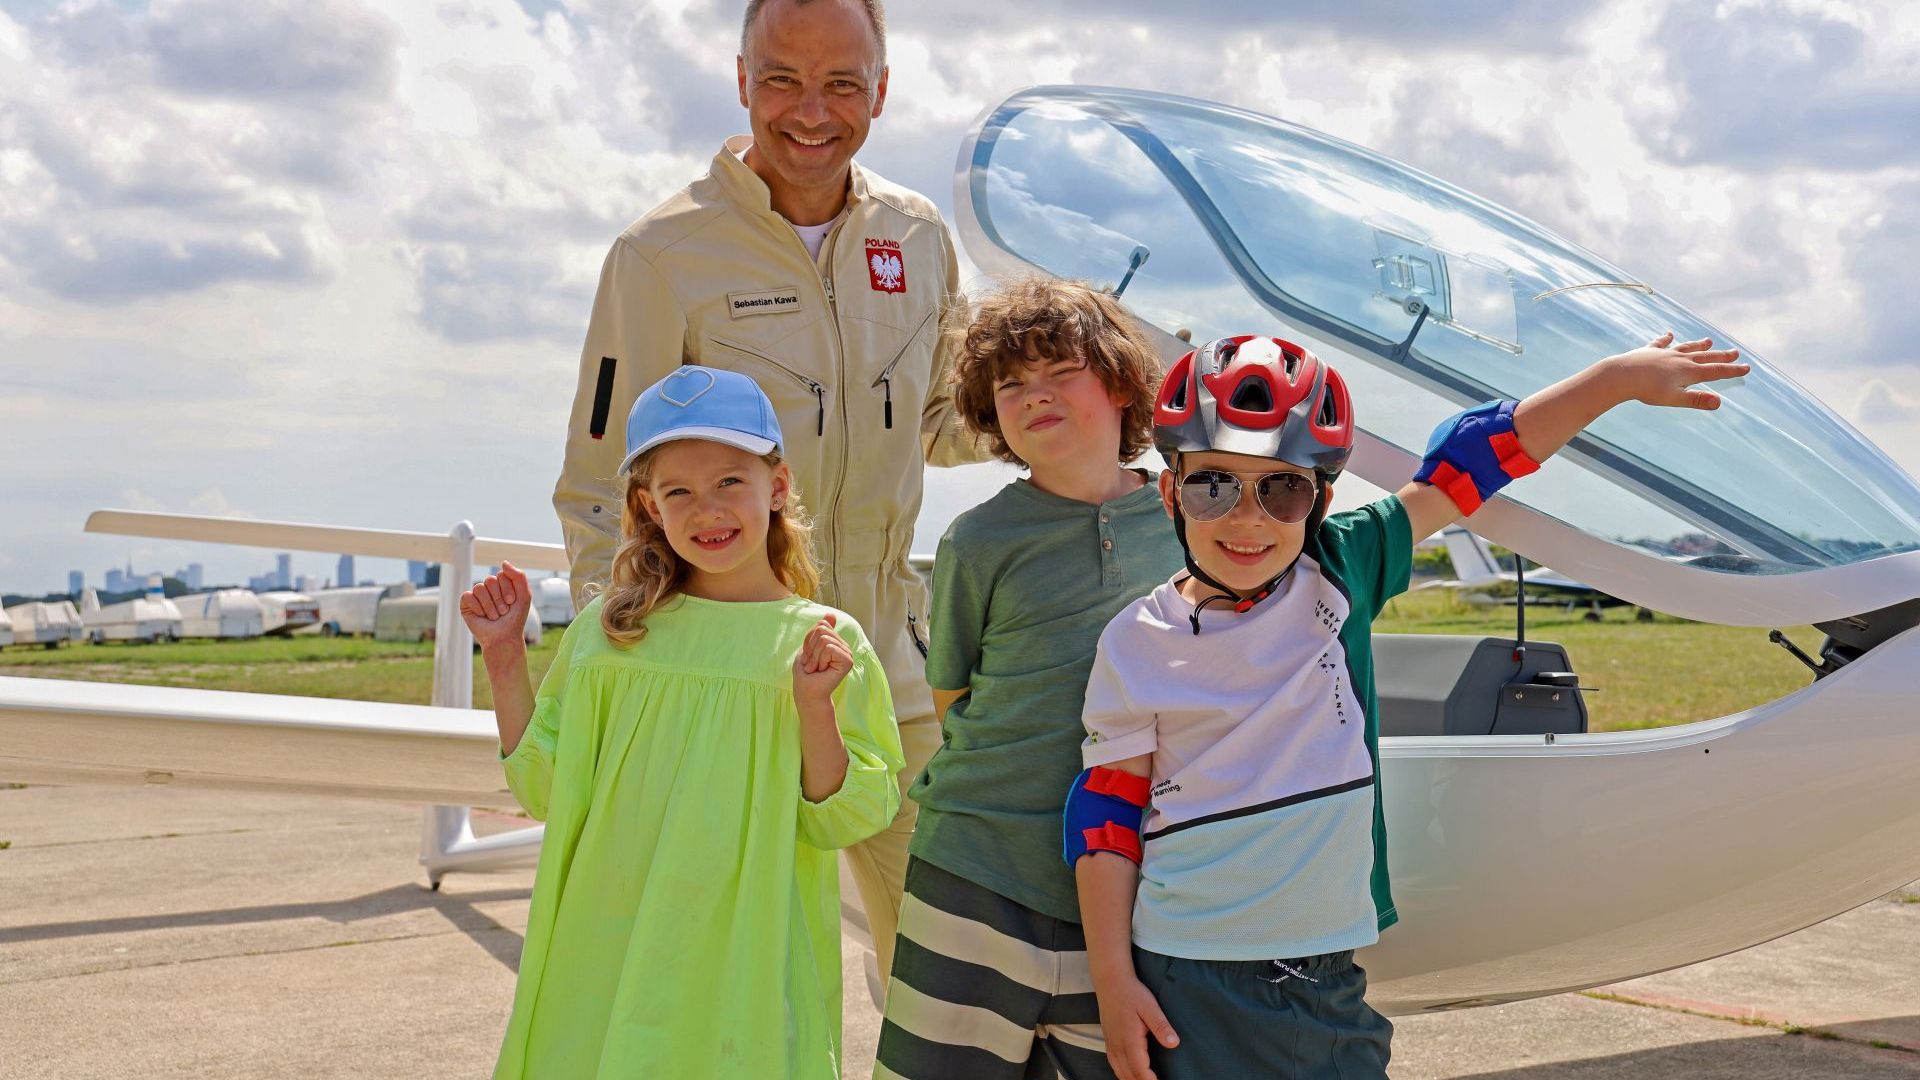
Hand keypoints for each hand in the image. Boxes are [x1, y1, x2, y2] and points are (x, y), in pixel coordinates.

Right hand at [459, 561, 531, 654]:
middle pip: (490, 580)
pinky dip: (477, 607)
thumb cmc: (515, 618)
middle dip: (498, 598)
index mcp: (502, 583)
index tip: (512, 602)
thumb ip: (519, 576)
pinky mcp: (466, 603)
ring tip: (494, 616)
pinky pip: (468, 596)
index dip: (508, 590)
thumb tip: (503, 562)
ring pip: (479, 587)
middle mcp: (488, 587)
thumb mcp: (524, 596)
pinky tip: (481, 615)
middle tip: (503, 612)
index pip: (502, 574)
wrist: (504, 638)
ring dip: (490, 605)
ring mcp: (476, 594)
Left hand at [791, 614, 852, 706]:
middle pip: (822, 630)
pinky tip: (822, 670)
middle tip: (812, 664)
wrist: (807, 693)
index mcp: (836, 642)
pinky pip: (828, 648)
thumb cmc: (806, 673)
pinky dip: (820, 659)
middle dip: (811, 648)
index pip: (821, 625)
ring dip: (814, 656)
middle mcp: (844, 646)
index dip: (809, 640)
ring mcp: (847, 653)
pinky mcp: (848, 661)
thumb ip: (821, 630)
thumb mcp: (809, 646)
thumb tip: (831, 614)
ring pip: (824, 639)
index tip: (809, 656)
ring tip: (816, 668)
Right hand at [1096, 972, 1178, 1079]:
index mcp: (1129, 1040)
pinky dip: (1123, 1075)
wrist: (1111, 982)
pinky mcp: (1108, 1042)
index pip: (1140, 1070)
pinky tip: (1131, 1075)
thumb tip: (1173, 1044)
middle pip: (1129, 1076)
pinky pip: (1114, 1066)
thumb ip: (1161, 1026)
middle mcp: (1118, 1046)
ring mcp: (1111, 1045)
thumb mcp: (1150, 1006)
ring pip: (1120, 1073)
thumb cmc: (1131, 993)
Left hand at [1607, 331, 1748, 410]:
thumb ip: (1697, 400)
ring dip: (1698, 345)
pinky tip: (1669, 335)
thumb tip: (1719, 403)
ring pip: (1686, 347)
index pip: (1715, 371)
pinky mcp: (1648, 351)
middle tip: (1735, 352)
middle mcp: (1680, 359)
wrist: (1622, 374)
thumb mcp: (1675, 398)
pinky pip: (1659, 343)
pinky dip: (1665, 339)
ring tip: (1709, 340)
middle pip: (1705, 356)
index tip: (1746, 368)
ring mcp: (1664, 353)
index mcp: (1689, 372)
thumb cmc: (1648, 390)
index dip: (1732, 370)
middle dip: (1721, 355)